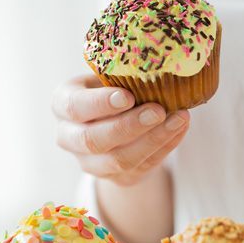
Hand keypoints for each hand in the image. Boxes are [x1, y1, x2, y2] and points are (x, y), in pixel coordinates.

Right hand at [53, 75, 189, 185]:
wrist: (116, 124)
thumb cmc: (113, 89)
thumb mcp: (109, 77)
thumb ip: (123, 74)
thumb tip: (156, 64)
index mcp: (63, 104)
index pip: (75, 107)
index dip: (100, 104)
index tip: (128, 96)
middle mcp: (69, 137)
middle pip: (94, 140)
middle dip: (129, 126)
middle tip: (158, 111)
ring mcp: (91, 162)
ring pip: (120, 160)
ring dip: (153, 140)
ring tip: (179, 119)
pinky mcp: (116, 177)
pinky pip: (142, 166)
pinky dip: (165, 147)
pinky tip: (180, 128)